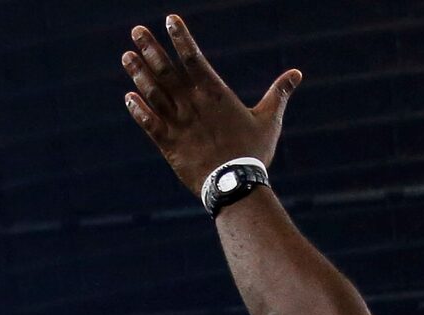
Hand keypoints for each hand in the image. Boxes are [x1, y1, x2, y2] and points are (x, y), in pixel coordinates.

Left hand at [122, 15, 300, 196]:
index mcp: (215, 94)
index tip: (169, 19)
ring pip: (154, 94)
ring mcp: (178, 124)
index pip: (193, 58)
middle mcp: (193, 104)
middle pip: (167, 71)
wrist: (235, 186)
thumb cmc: (253, 152)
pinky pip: (149, 124)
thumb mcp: (269, 119)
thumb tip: (297, 73)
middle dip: (151, 49)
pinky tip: (128, 96)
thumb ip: (279, 93)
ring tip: (126, 55)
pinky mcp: (169, 144)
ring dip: (139, 73)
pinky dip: (138, 110)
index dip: (181, 38)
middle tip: (136, 30)